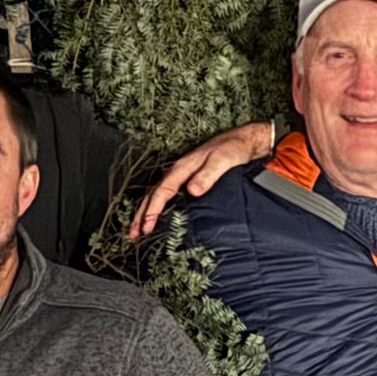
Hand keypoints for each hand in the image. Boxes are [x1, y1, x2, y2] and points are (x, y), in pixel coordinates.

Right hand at [130, 124, 279, 241]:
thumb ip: (208, 175)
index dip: (153, 210)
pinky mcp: (187, 179)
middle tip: (132, 234)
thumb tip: (192, 190)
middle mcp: (178, 171)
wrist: (243, 141)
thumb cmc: (233, 149)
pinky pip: (166, 195)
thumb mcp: (223, 161)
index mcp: (183, 167)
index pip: (162, 191)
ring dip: (145, 212)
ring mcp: (182, 175)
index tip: (147, 226)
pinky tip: (156, 218)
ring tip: (137, 231)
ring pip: (157, 195)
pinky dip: (156, 207)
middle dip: (141, 215)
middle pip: (153, 195)